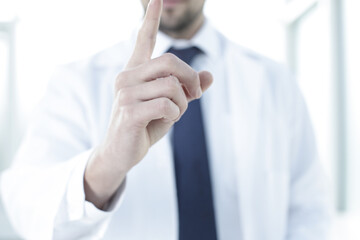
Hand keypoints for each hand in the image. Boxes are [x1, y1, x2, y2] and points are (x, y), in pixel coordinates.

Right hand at [84, 0, 212, 209]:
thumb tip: (210, 76)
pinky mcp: (129, 111)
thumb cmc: (145, 126)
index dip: (152, 20)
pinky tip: (164, 122)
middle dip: (190, 79)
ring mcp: (125, 93)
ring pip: (172, 86)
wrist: (121, 153)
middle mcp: (127, 77)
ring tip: (173, 114)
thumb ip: (187, 89)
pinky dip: (175, 115)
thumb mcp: (170, 105)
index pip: (144, 40)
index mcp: (135, 72)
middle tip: (195, 93)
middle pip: (170, 62)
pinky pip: (167, 105)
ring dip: (182, 103)